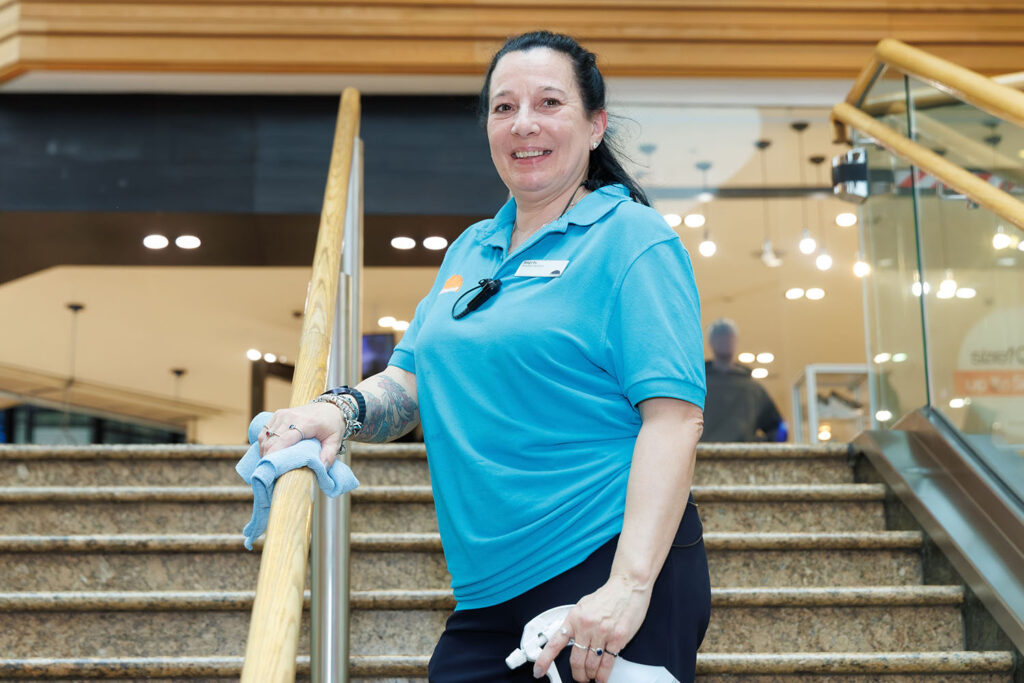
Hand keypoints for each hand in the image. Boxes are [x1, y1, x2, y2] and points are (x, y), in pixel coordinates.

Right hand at [258, 402, 347, 467]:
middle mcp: (291, 417)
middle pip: (271, 441)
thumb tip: (321, 468)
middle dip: (268, 458)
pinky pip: (264, 432)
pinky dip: (264, 444)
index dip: (274, 455)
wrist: (329, 407)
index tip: (271, 470)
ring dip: (264, 452)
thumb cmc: (332, 425)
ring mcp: (282, 414)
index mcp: (306, 423)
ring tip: (270, 465)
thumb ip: (329, 455)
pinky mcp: (277, 415)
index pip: (284, 440)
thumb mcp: (335, 440)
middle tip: (270, 473)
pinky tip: (269, 454)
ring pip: (265, 437)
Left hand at [533, 574, 651, 681]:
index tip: (539, 670)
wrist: (628, 586)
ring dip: (590, 675)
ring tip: (591, 676)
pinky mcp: (618, 638)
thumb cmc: (607, 596)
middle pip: (576, 660)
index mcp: (574, 618)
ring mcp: (602, 633)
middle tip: (579, 677)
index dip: (545, 659)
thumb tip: (567, 640)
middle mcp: (586, 626)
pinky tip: (601, 677)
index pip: (555, 643)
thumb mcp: (583, 607)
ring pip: (591, 665)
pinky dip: (603, 675)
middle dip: (577, 674)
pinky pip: (608, 663)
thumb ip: (575, 624)